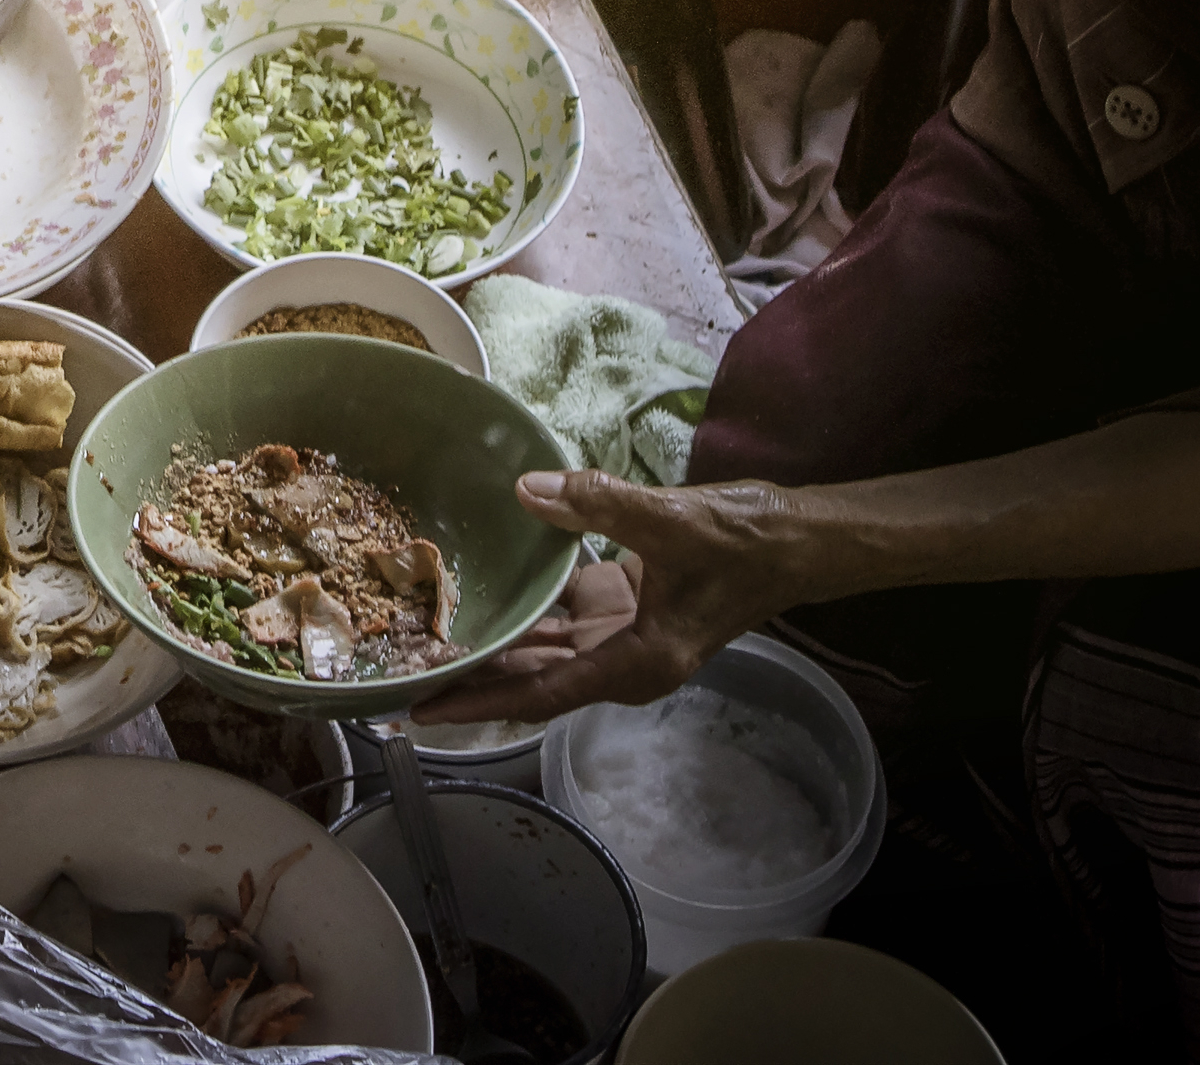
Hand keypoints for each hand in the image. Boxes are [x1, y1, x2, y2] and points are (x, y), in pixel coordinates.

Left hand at [414, 470, 809, 722]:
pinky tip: (478, 597)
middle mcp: (624, 662)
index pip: (542, 692)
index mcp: (637, 662)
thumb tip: (526, 489)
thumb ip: (598, 503)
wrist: (797, 541)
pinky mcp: (624, 608)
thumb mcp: (672, 520)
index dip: (481, 700)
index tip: (424, 709)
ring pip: (542, 651)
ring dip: (492, 647)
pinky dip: (523, 612)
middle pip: (532, 679)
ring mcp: (623, 637)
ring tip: (425, 640)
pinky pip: (561, 618)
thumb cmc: (746, 542)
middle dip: (472, 678)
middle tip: (402, 673)